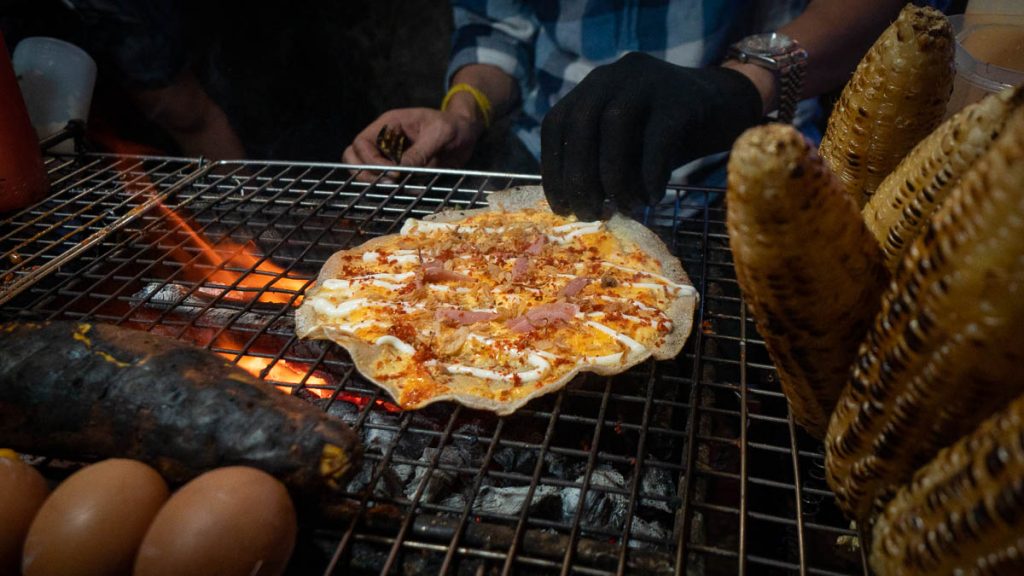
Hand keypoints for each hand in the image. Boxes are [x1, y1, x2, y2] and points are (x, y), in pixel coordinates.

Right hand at [342, 108, 483, 180]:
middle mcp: (384, 141)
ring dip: (378, 184)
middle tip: (386, 184)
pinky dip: (395, 189)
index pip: (362, 143)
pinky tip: (413, 190)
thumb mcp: (440, 134)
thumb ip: (420, 151)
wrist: (466, 133)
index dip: (370, 161)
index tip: (392, 173)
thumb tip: (401, 170)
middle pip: (354, 157)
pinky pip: (388, 182)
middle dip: (364, 174)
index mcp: (389, 125)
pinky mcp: (401, 170)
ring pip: (366, 172)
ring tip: (400, 188)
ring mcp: (390, 156)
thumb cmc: (453, 126)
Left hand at [541, 52, 763, 219]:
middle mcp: (614, 75)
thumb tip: (577, 204)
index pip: (556, 124)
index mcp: (593, 86)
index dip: (553, 169)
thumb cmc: (669, 135)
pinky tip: (653, 198)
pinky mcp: (681, 97)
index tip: (562, 207)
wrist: (727, 108)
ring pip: (614, 126)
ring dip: (613, 177)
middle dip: (579, 177)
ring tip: (624, 209)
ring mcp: (648, 81)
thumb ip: (601, 164)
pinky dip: (650, 174)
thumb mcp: (627, 147)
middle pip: (581, 125)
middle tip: (590, 214)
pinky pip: (658, 139)